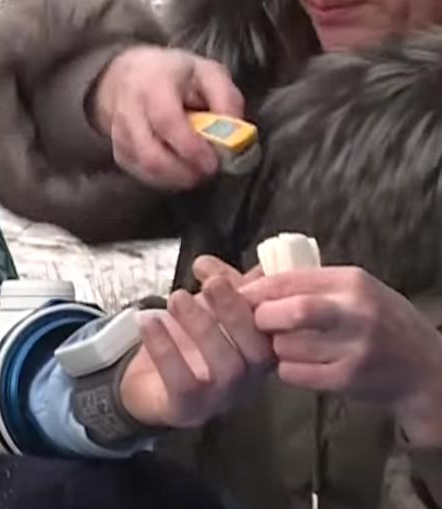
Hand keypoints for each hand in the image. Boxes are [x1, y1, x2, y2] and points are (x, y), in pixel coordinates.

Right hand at [90, 46, 244, 190]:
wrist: (126, 76)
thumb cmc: (173, 74)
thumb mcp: (207, 73)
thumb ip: (227, 99)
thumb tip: (234, 133)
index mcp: (154, 84)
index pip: (167, 121)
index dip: (192, 147)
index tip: (214, 161)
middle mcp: (130, 110)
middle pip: (152, 155)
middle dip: (186, 172)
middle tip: (209, 171)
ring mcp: (119, 133)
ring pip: (146, 170)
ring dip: (178, 178)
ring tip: (198, 171)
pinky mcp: (118, 150)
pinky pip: (142, 175)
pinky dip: (166, 180)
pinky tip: (180, 170)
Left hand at [119, 260, 273, 428]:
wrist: (147, 384)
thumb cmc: (188, 346)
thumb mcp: (207, 310)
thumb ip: (216, 286)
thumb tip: (208, 263)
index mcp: (263, 351)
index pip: (279, 329)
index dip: (264, 300)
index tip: (236, 274)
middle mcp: (251, 378)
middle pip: (259, 350)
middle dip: (237, 312)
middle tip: (213, 283)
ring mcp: (223, 398)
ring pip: (226, 367)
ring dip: (202, 326)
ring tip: (177, 298)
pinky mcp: (189, 409)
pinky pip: (183, 382)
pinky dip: (165, 349)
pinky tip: (148, 321)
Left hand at [241, 266, 441, 446]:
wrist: (427, 370)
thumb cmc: (382, 323)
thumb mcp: (357, 291)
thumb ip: (313, 284)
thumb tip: (252, 279)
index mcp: (353, 282)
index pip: (288, 279)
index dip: (255, 288)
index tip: (237, 295)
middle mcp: (355, 313)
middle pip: (289, 311)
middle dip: (262, 317)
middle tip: (256, 323)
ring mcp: (354, 348)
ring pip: (285, 346)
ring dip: (274, 346)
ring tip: (284, 344)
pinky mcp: (348, 379)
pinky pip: (294, 373)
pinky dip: (286, 369)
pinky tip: (299, 364)